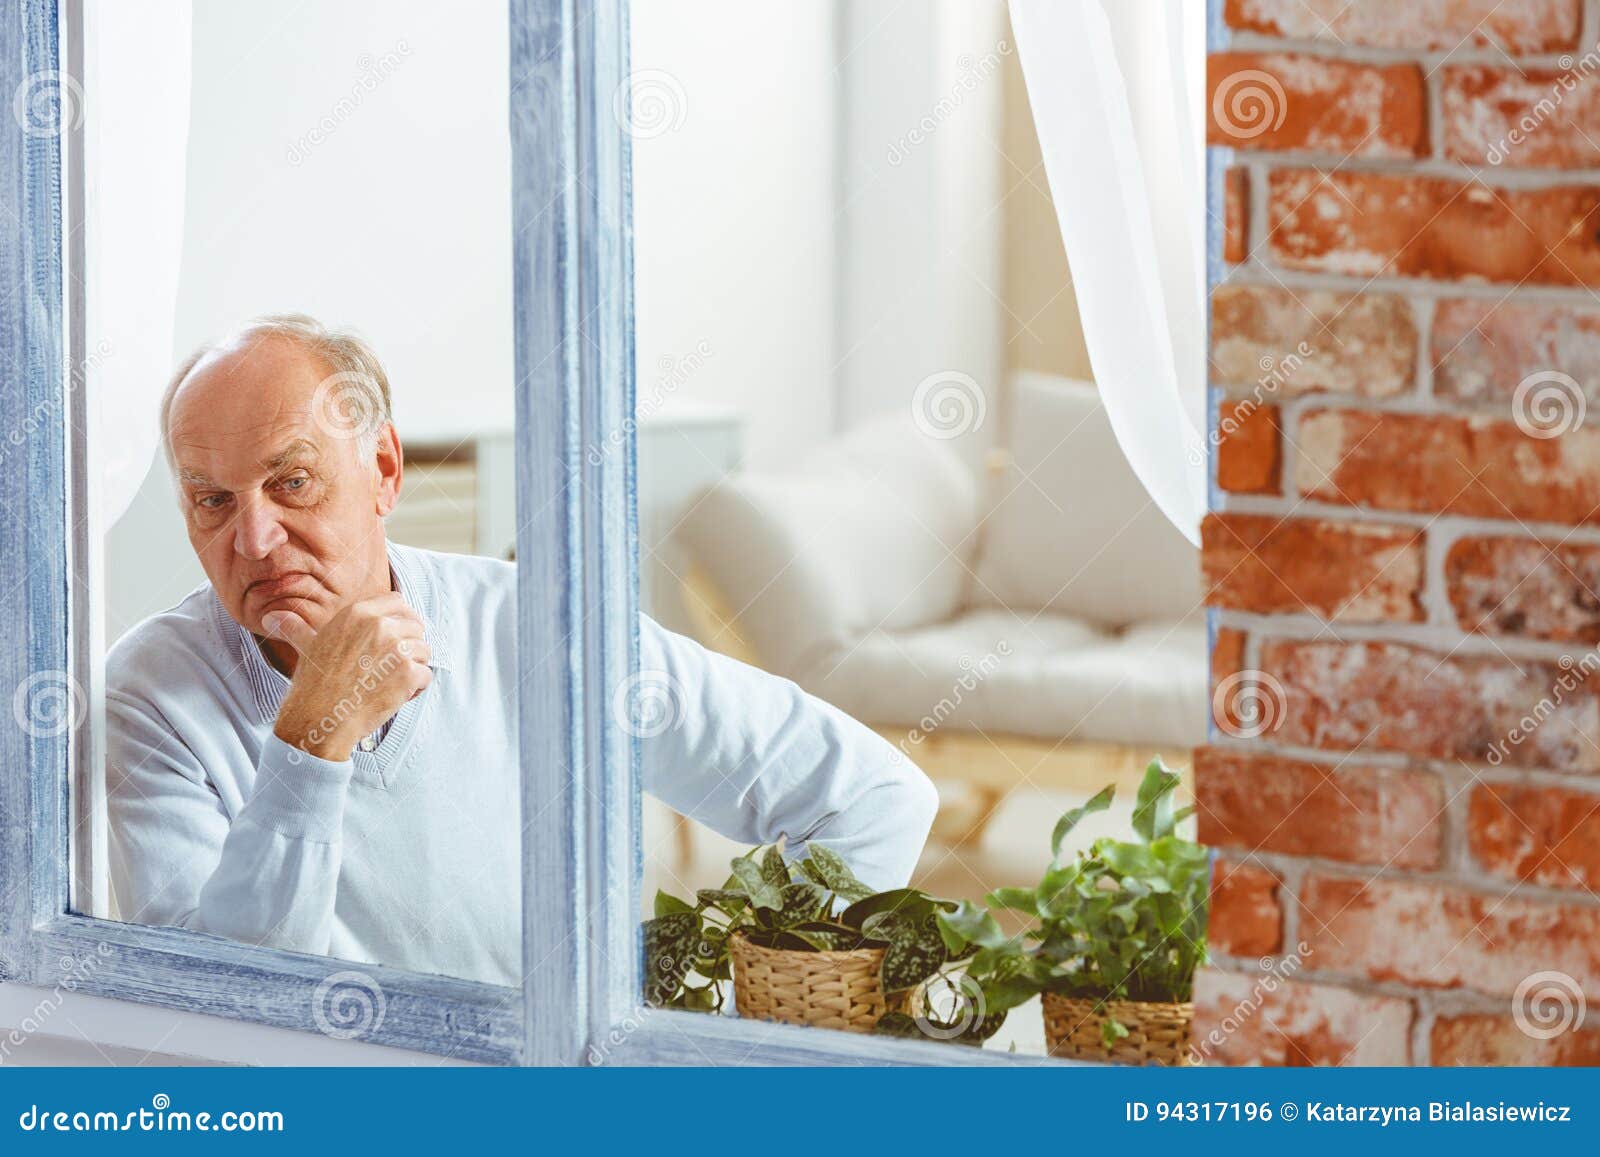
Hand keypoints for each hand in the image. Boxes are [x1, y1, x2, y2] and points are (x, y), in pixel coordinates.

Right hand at [265, 593, 431, 760]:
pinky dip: (415, 690)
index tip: (392, 639)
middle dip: (409, 647)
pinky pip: (426, 676)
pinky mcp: (408, 673)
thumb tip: (272, 616)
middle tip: (386, 669)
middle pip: (416, 626)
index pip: (398, 602)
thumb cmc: (312, 685)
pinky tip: (394, 697)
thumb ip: (297, 628)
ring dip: (412, 669)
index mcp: (358, 613)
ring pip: (424, 651)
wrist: (318, 720)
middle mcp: (380, 625)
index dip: (400, 620)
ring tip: (387, 684)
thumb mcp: (306, 647)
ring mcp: (396, 648)